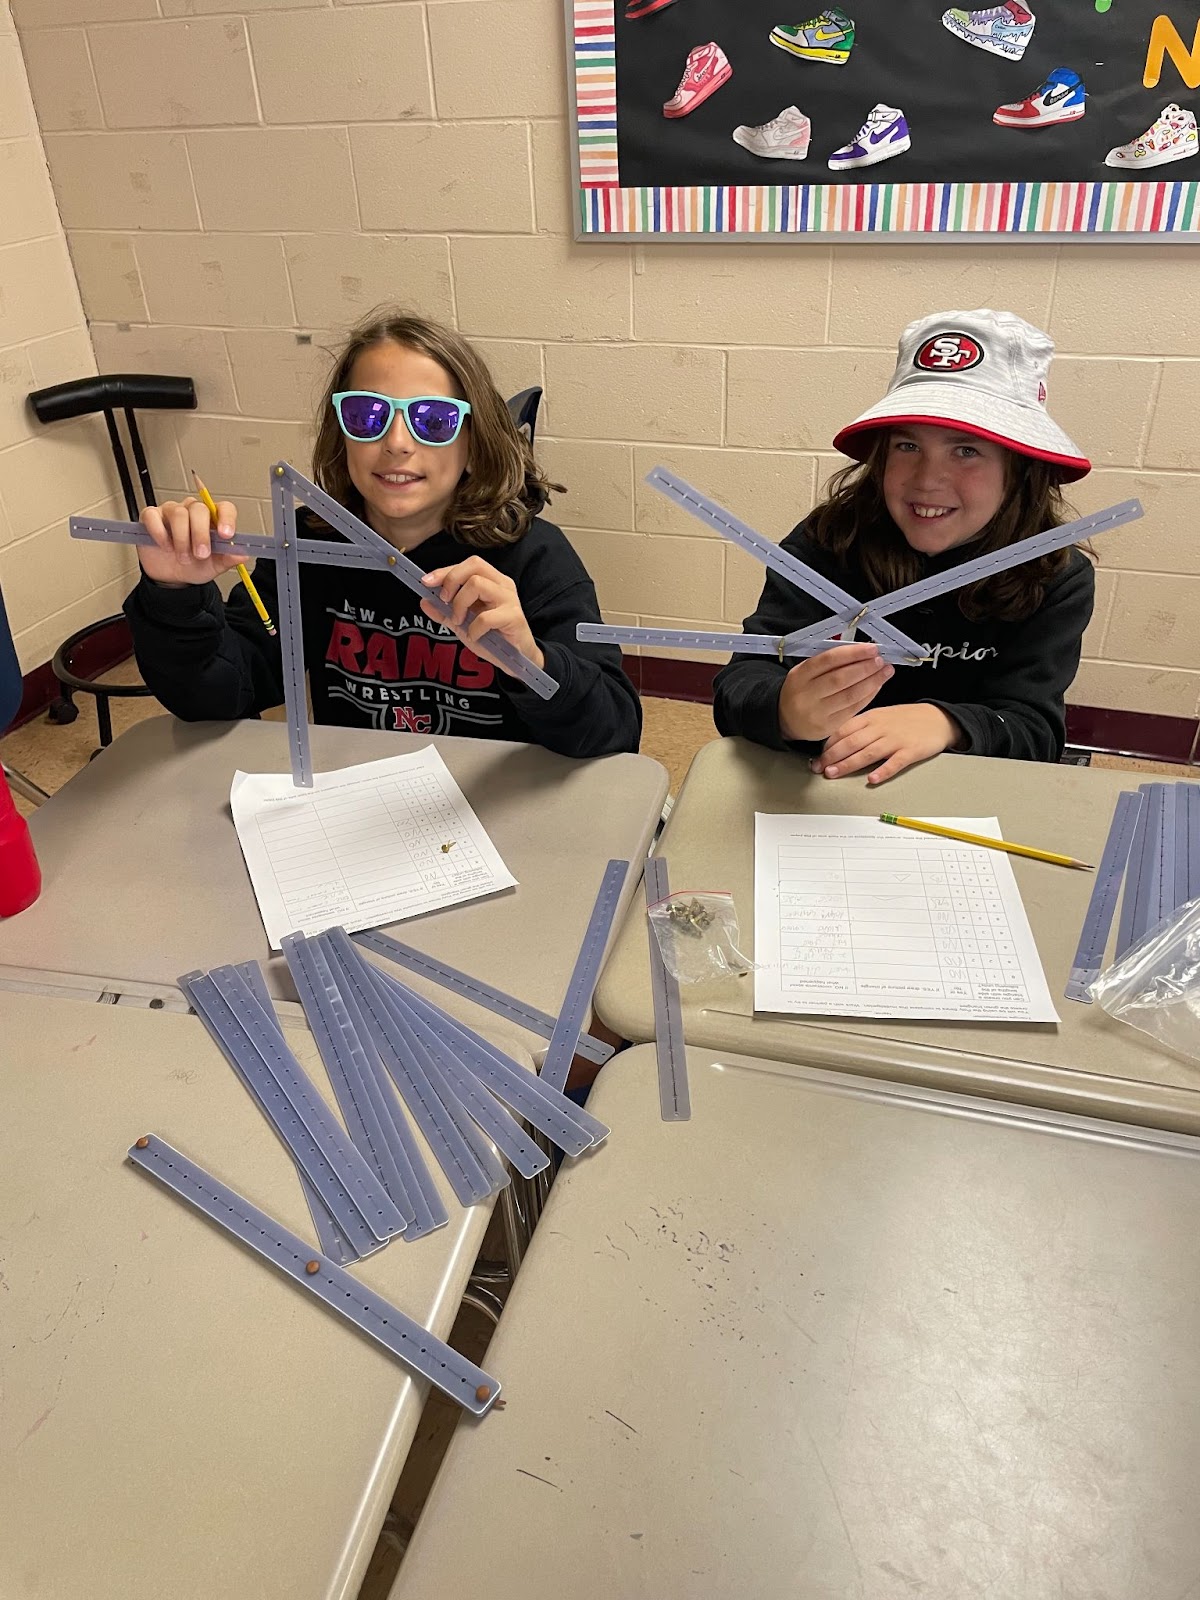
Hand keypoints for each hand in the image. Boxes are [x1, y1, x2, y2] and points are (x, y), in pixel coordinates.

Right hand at [138, 497, 241, 586]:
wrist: (171, 577)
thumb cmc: (194, 565)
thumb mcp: (214, 566)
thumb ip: (227, 559)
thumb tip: (242, 555)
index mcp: (212, 519)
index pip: (224, 508)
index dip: (226, 518)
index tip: (226, 535)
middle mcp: (192, 510)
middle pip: (199, 509)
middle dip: (201, 534)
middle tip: (201, 554)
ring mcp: (171, 511)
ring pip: (178, 513)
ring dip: (182, 539)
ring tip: (183, 557)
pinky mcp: (151, 517)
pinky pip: (153, 516)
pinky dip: (159, 532)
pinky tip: (164, 546)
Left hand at [420, 556, 543, 675]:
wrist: (516, 659)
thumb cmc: (492, 636)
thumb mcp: (463, 623)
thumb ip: (444, 612)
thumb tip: (424, 602)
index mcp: (492, 581)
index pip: (468, 564)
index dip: (445, 571)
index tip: (426, 583)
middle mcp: (502, 585)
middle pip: (474, 565)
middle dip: (452, 580)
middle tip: (444, 600)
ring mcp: (510, 600)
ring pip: (477, 584)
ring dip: (460, 604)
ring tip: (459, 621)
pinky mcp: (514, 617)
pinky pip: (486, 617)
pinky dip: (473, 629)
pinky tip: (475, 637)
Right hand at [777, 642, 893, 743]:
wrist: (786, 719)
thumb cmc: (802, 690)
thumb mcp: (806, 671)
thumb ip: (829, 661)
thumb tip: (861, 651)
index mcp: (800, 675)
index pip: (828, 660)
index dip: (853, 653)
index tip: (871, 649)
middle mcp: (806, 695)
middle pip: (840, 679)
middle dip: (865, 668)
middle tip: (880, 661)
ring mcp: (817, 713)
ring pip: (850, 695)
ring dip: (872, 682)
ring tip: (885, 671)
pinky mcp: (828, 727)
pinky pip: (853, 709)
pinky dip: (868, 696)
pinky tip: (876, 686)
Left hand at [812, 704, 960, 785]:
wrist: (938, 718)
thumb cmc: (906, 720)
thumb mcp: (880, 716)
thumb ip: (859, 728)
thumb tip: (835, 742)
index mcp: (871, 718)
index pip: (843, 730)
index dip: (828, 744)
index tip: (816, 757)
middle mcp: (881, 727)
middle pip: (852, 742)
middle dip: (832, 756)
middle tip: (819, 768)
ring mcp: (895, 739)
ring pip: (868, 752)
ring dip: (849, 764)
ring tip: (835, 773)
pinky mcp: (911, 751)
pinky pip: (895, 762)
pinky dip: (883, 771)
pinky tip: (872, 779)